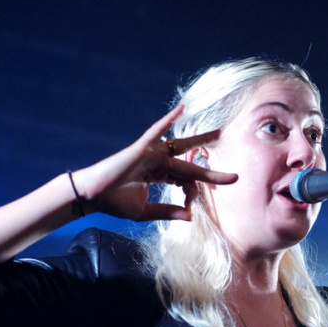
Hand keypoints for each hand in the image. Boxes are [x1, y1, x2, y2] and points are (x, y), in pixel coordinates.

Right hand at [73, 106, 236, 220]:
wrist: (93, 197)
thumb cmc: (115, 203)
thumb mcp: (146, 212)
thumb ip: (167, 212)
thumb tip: (189, 217)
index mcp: (161, 175)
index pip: (187, 181)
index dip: (193, 195)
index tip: (190, 208)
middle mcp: (159, 162)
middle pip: (191, 162)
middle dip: (211, 170)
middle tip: (234, 176)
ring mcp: (151, 153)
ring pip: (181, 145)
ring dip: (201, 140)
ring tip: (220, 134)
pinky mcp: (141, 148)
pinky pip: (157, 131)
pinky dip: (168, 119)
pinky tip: (182, 109)